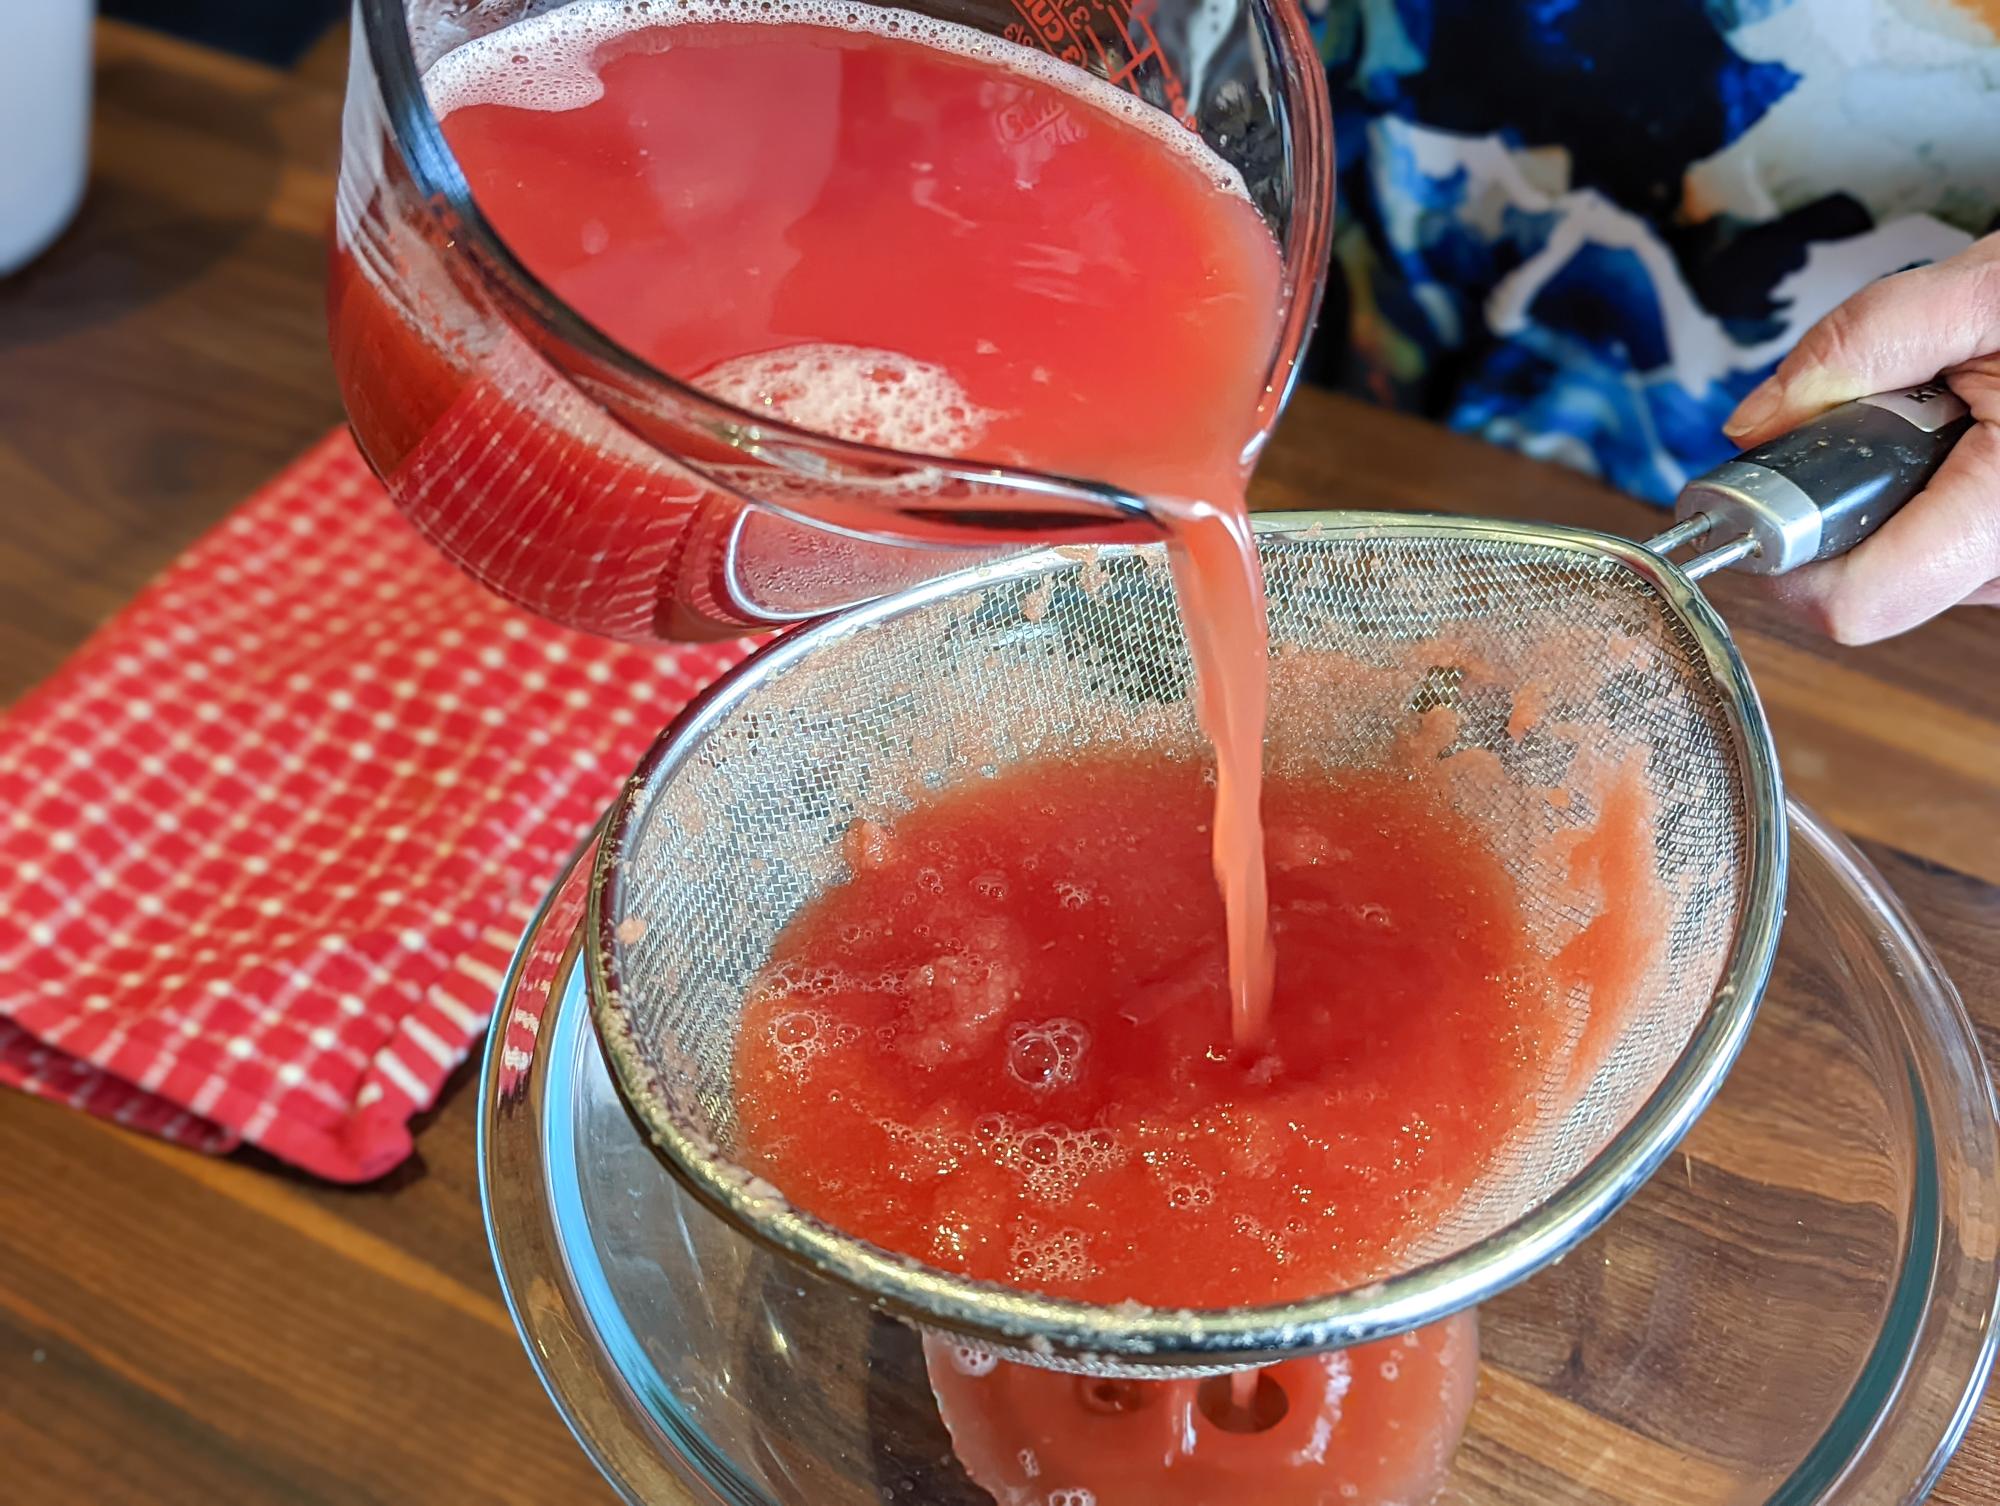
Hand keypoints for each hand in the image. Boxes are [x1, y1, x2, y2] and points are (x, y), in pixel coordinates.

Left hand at [1723, 231, 1999, 643]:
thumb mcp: (1989, 286)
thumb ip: (1863, 345)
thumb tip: (1757, 424)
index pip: (1852, 604)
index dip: (1787, 553)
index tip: (1769, 491)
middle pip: (1868, 588)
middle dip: (1845, 502)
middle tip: (1889, 415)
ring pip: (1906, 574)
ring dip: (1893, 498)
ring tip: (1953, 415)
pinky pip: (1949, 559)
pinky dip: (1934, 501)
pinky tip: (1975, 441)